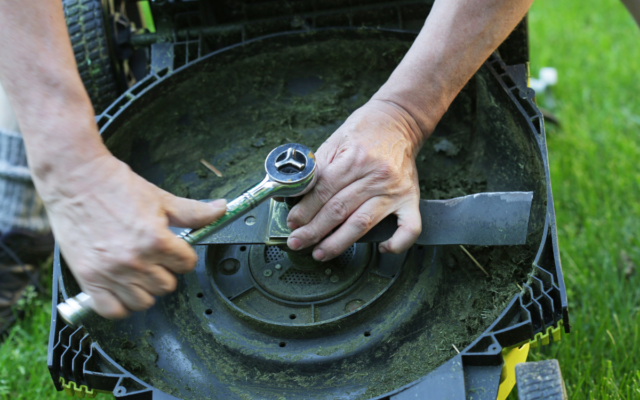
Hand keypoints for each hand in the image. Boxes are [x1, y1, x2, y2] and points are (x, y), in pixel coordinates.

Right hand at [43, 154, 225, 318]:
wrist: (75, 179)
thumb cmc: (116, 187)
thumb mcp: (160, 198)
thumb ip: (193, 212)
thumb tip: (222, 210)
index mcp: (155, 240)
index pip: (187, 265)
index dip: (183, 255)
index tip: (174, 249)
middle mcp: (134, 261)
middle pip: (167, 286)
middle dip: (165, 271)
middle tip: (154, 256)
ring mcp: (109, 273)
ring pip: (144, 302)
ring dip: (145, 289)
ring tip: (139, 271)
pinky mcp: (88, 279)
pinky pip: (112, 310)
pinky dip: (120, 304)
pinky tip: (122, 288)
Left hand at [286, 99, 426, 260]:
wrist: (399, 120)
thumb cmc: (364, 131)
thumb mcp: (334, 141)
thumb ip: (315, 169)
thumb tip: (290, 193)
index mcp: (354, 159)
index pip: (323, 191)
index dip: (305, 210)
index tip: (293, 222)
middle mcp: (376, 176)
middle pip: (339, 210)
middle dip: (314, 230)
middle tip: (298, 242)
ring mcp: (394, 190)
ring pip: (363, 223)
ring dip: (339, 242)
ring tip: (321, 252)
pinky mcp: (411, 198)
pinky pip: (410, 227)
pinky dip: (398, 243)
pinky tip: (383, 249)